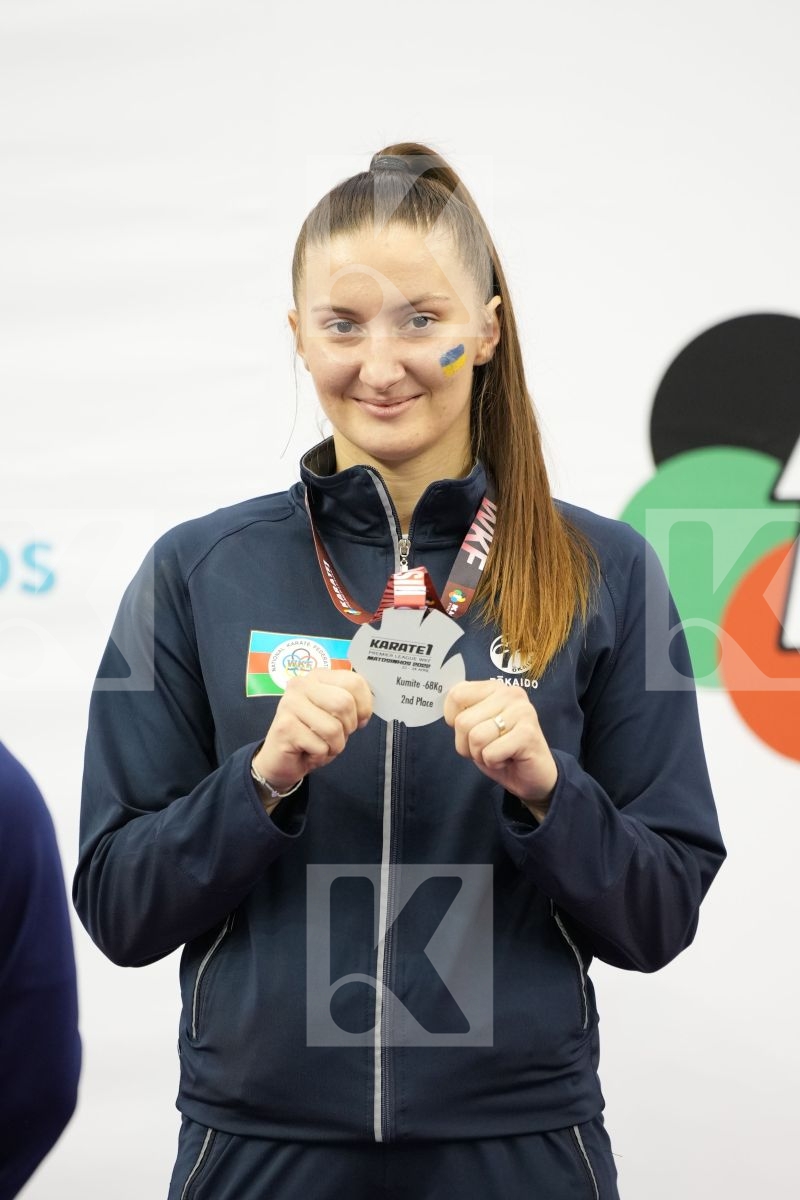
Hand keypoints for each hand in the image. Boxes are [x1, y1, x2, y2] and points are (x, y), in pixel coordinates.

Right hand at [253, 669, 372, 798]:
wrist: (282, 759)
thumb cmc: (313, 735)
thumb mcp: (337, 716)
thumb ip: (352, 704)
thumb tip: (367, 709)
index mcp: (318, 676)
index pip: (354, 682)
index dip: (364, 706)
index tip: (358, 720)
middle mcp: (301, 684)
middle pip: (344, 703)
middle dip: (348, 727)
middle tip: (336, 735)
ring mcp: (290, 704)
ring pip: (333, 728)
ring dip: (335, 745)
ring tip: (321, 745)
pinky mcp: (284, 727)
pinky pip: (320, 746)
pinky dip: (320, 756)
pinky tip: (307, 752)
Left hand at [443, 680, 556, 820]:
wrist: (533, 775)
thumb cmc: (502, 750)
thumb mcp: (476, 726)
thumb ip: (463, 711)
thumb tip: (441, 700)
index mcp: (494, 688)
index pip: (456, 695)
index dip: (453, 720)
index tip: (471, 730)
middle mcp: (510, 694)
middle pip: (462, 721)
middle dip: (467, 744)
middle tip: (488, 747)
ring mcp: (522, 712)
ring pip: (476, 737)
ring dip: (481, 754)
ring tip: (499, 752)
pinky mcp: (528, 733)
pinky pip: (490, 752)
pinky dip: (494, 762)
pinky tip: (509, 758)